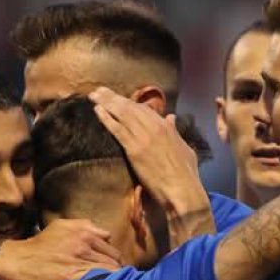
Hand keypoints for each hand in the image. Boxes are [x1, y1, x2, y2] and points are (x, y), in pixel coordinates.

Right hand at [0, 219, 120, 279]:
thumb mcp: (62, 225)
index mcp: (84, 232)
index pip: (112, 247)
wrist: (19, 261)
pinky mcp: (72, 277)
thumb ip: (86, 225)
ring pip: (108, 272)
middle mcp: (84, 245)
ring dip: (112, 279)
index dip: (115, 259)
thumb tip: (106, 234)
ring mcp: (79, 261)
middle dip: (117, 269)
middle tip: (116, 278)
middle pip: (114, 260)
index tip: (115, 266)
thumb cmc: (40, 244)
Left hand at [89, 87, 213, 239]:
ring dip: (106, 103)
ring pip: (122, 114)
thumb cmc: (186, 173)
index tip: (118, 98)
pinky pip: (117, 129)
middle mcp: (154, 127)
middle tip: (99, 90)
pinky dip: (106, 118)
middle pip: (130, 107)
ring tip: (93, 96)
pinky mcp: (134, 149)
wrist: (182, 189)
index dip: (129, 102)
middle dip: (113, 97)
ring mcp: (143, 137)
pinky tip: (97, 110)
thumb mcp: (184, 148)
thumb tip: (171, 118)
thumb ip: (175, 132)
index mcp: (165, 127)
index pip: (144, 109)